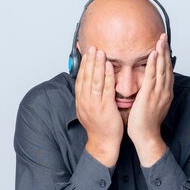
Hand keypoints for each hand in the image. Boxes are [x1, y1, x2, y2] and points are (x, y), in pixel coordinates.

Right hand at [75, 46, 122, 166]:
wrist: (102, 143)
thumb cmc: (99, 127)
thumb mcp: (88, 109)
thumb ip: (88, 96)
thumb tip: (88, 84)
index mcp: (81, 100)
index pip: (80, 78)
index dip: (83, 64)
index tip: (85, 53)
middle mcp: (85, 100)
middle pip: (86, 76)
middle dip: (89, 60)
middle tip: (92, 46)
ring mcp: (95, 103)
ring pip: (95, 80)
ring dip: (97, 64)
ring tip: (100, 51)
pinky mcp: (105, 107)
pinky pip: (106, 89)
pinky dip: (107, 76)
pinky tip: (109, 66)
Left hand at [127, 34, 173, 166]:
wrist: (146, 136)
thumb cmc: (146, 123)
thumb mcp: (152, 105)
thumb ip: (152, 93)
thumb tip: (149, 86)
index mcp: (165, 93)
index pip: (166, 71)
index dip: (166, 57)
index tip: (164, 45)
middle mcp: (164, 91)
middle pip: (166, 66)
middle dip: (165, 50)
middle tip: (164, 36)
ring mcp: (158, 92)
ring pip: (161, 68)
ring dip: (161, 52)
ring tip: (160, 39)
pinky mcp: (149, 95)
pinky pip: (152, 76)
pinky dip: (153, 64)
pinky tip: (153, 53)